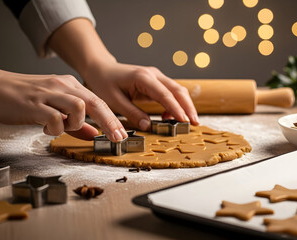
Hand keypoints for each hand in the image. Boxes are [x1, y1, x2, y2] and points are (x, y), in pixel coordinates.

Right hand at [0, 64, 127, 141]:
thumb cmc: (24, 99)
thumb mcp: (54, 107)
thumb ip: (75, 122)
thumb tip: (94, 133)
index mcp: (69, 85)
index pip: (98, 101)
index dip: (112, 119)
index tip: (121, 135)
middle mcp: (62, 86)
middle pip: (94, 102)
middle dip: (109, 122)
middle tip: (116, 138)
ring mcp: (48, 93)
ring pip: (78, 106)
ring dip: (76, 123)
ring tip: (64, 126)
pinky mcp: (34, 104)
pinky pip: (55, 118)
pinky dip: (56, 128)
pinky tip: (46, 128)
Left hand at [46, 18, 198, 128]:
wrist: (101, 68)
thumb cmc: (104, 83)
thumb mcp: (114, 101)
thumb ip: (132, 113)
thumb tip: (148, 126)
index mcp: (142, 78)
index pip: (165, 94)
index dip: (176, 108)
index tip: (185, 121)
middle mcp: (153, 74)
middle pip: (178, 90)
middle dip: (188, 107)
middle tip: (195, 123)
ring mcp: (156, 76)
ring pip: (177, 90)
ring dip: (185, 106)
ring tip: (189, 122)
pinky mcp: (156, 81)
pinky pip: (170, 92)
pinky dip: (175, 104)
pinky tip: (171, 117)